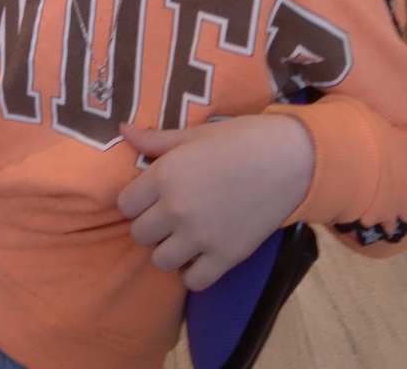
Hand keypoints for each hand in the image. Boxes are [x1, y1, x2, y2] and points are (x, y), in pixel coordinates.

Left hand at [117, 115, 313, 290]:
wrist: (289, 159)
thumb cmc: (239, 139)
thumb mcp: (193, 134)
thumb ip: (154, 140)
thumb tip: (122, 130)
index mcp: (165, 175)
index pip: (125, 204)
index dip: (136, 200)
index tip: (150, 197)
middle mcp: (176, 209)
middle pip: (139, 234)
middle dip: (150, 225)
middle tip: (167, 215)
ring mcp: (201, 236)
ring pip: (160, 261)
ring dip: (168, 250)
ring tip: (183, 236)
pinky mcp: (226, 257)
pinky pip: (193, 281)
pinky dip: (193, 272)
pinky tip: (201, 255)